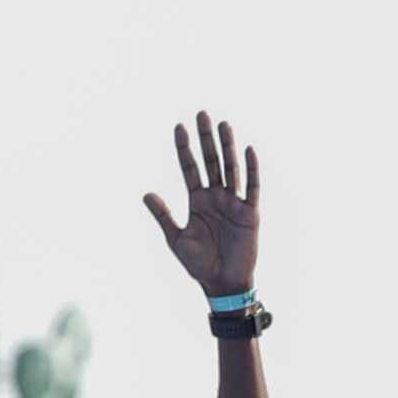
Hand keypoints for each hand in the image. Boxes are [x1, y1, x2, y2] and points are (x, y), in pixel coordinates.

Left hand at [142, 111, 258, 296]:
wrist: (221, 283)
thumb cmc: (198, 263)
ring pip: (230, 168)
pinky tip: (248, 151)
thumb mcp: (176, 239)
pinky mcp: (249, 213)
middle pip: (210, 161)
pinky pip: (251, 188)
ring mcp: (233, 203)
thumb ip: (163, 215)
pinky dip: (251, 170)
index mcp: (197, 201)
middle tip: (201, 114)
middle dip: (205, 138)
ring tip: (223, 124)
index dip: (184, 148)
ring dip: (227, 147)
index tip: (178, 127)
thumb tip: (146, 193)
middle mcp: (216, 197)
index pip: (190, 168)